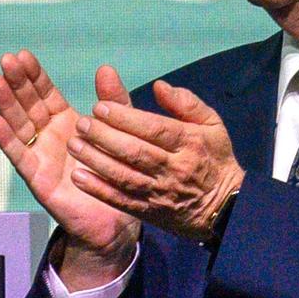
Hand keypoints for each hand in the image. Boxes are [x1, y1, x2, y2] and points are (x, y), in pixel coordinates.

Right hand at [0, 51, 139, 285]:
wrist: (116, 220)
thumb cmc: (118, 175)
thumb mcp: (121, 132)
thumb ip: (113, 103)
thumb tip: (106, 68)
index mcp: (67, 123)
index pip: (45, 94)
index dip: (34, 76)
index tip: (22, 55)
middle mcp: (49, 137)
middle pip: (28, 105)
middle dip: (17, 83)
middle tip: (5, 60)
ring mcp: (40, 157)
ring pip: (19, 126)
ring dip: (5, 104)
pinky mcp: (38, 179)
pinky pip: (20, 156)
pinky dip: (6, 139)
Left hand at [68, 78, 245, 243]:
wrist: (224, 208)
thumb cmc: (213, 158)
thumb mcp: (212, 124)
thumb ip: (186, 103)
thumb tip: (160, 86)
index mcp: (190, 143)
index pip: (154, 129)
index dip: (125, 118)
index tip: (100, 107)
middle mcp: (174, 168)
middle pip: (135, 152)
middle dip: (104, 137)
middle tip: (82, 123)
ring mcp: (160, 192)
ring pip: (124, 176)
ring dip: (95, 160)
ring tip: (74, 145)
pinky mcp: (149, 211)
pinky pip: (121, 200)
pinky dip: (98, 189)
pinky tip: (78, 177)